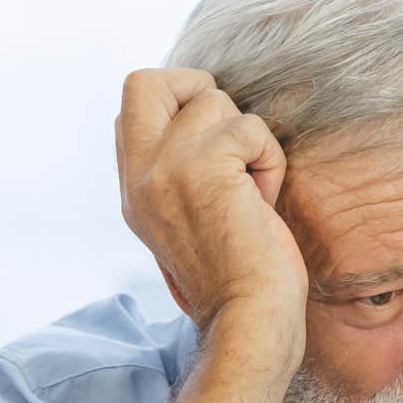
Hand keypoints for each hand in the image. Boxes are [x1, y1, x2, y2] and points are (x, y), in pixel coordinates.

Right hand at [115, 68, 307, 364]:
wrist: (249, 321)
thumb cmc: (239, 280)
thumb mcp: (190, 221)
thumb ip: (180, 174)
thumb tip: (206, 121)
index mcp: (133, 189)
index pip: (133, 104)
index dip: (179, 104)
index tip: (215, 148)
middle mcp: (138, 176)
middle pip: (144, 81)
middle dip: (198, 92)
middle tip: (229, 142)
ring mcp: (164, 169)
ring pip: (214, 101)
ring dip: (250, 142)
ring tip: (253, 193)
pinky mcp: (202, 169)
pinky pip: (250, 128)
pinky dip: (269, 160)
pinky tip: (263, 202)